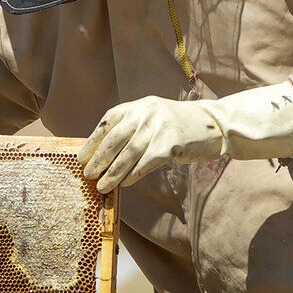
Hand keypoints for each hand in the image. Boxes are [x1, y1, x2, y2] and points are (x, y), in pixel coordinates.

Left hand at [78, 96, 223, 192]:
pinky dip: (133, 175)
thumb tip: (102, 155)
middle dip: (99, 159)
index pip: (107, 123)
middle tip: (88, 175)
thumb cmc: (176, 126)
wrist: (212, 124)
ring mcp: (159, 127)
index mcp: (137, 106)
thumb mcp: (151, 119)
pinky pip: (146, 162)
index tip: (80, 158)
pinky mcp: (171, 143)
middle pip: (115, 139)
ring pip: (128, 154)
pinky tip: (124, 184)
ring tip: (102, 185)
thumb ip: (130, 130)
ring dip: (113, 173)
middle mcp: (146, 113)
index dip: (92, 142)